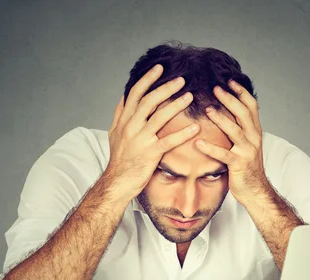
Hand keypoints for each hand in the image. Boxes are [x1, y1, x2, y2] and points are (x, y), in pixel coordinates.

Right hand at [106, 64, 199, 197]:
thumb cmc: (119, 159)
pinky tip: (195, 128)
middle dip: (166, 88)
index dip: (148, 79)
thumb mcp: (114, 133)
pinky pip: (169, 140)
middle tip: (181, 79)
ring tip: (190, 96)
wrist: (117, 182)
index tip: (160, 68)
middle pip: (149, 100)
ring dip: (176, 105)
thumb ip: (120, 114)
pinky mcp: (150, 153)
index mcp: (124, 120)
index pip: (135, 93)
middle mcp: (130, 126)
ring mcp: (140, 139)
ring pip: (159, 117)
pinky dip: (183, 133)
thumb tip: (124, 96)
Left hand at [195, 80, 268, 203]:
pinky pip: (223, 154)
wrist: (256, 190)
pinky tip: (198, 143)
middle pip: (243, 113)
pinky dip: (210, 148)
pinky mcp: (239, 164)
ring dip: (220, 119)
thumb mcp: (247, 144)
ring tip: (207, 110)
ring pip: (235, 130)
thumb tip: (228, 112)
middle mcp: (254, 138)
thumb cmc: (247, 167)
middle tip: (216, 88)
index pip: (251, 106)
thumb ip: (240, 129)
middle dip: (230, 99)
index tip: (229, 81)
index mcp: (255, 131)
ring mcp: (247, 151)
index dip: (241, 92)